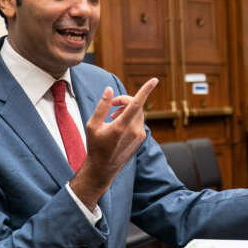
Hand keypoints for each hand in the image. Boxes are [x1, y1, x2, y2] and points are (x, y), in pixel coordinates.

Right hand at [69, 78, 157, 208]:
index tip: (155, 80)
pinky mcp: (141, 139)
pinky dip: (131, 117)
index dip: (146, 90)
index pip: (137, 103)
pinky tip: (118, 122)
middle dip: (125, 100)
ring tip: (113, 114)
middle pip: (136, 106)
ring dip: (128, 109)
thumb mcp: (92, 125)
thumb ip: (102, 106)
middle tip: (112, 104)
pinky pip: (139, 121)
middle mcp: (134, 131)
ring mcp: (140, 136)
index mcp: (122, 126)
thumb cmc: (95, 146)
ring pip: (139, 113)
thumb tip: (109, 90)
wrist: (103, 168)